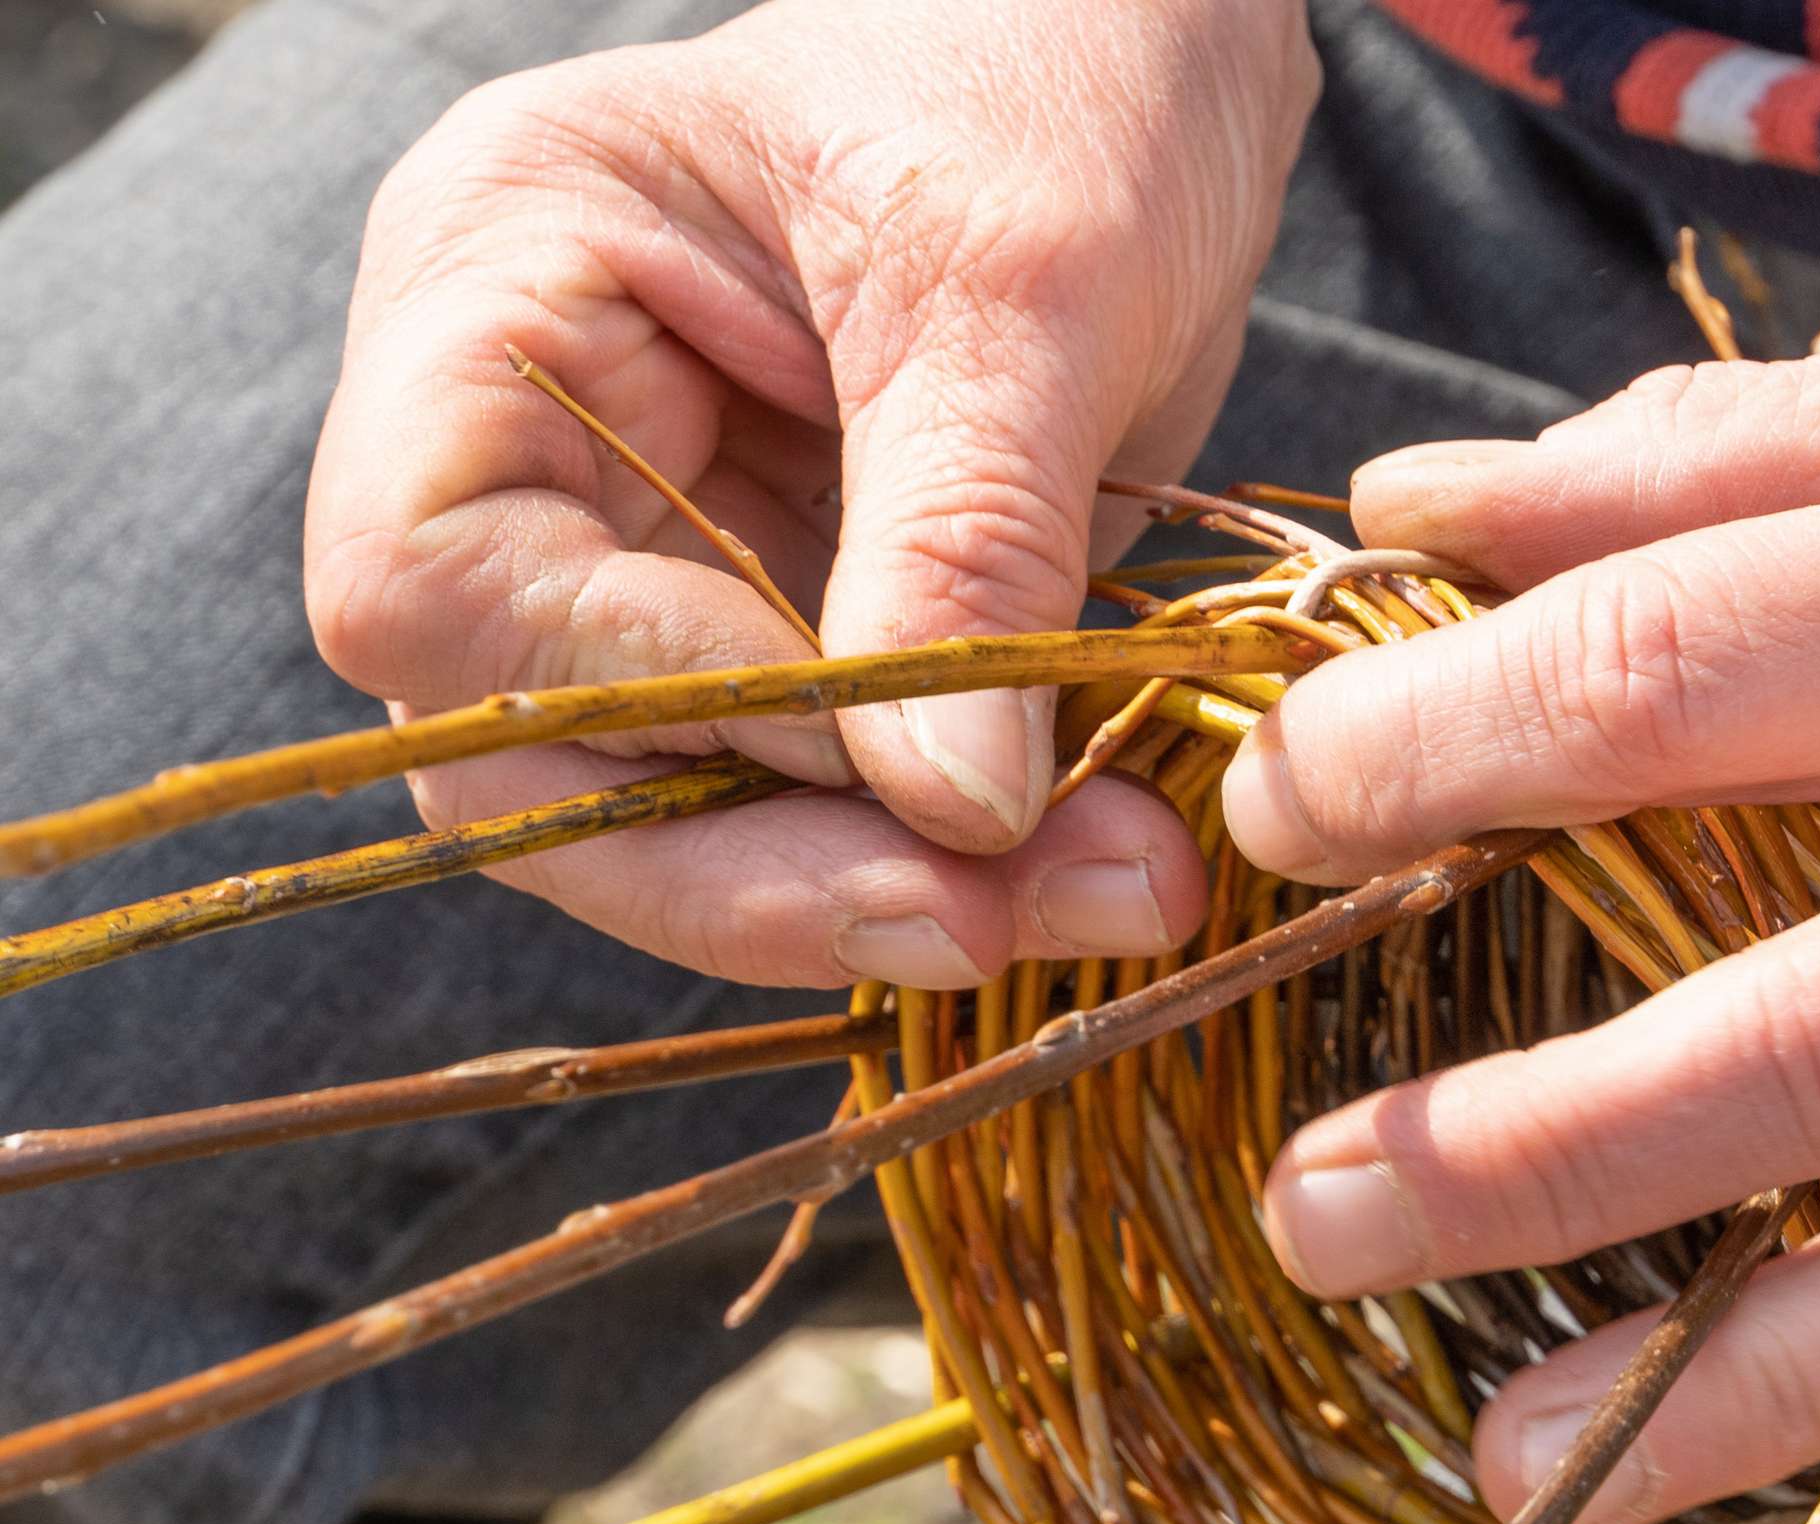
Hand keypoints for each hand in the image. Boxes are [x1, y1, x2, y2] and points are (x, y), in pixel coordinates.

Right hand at [303, 0, 1315, 984]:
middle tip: (1001, 921)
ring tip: (1112, 894)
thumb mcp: (1023, 278)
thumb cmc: (1062, 57)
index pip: (439, 586)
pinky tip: (1088, 872)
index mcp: (500, 281)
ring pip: (670, 810)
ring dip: (878, 892)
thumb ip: (965, 539)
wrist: (1162, 34)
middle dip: (767, 865)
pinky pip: (813, 796)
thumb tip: (950, 818)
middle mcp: (533, 433)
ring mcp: (655, 538)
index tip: (882, 745)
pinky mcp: (789, 614)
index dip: (641, 704)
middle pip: (530, 750)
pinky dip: (946, 856)